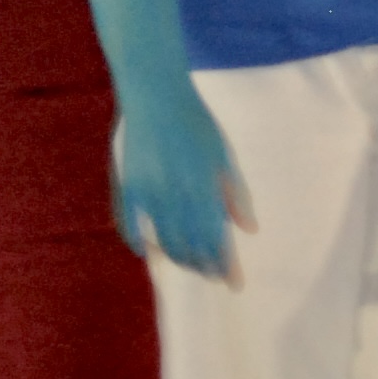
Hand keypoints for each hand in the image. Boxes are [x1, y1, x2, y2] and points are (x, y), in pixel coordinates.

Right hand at [112, 87, 254, 282]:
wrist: (155, 95)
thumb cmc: (196, 123)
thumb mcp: (224, 156)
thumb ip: (237, 194)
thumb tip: (250, 230)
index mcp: (204, 189)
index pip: (217, 240)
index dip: (225, 265)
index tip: (234, 283)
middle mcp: (176, 197)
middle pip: (190, 247)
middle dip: (203, 267)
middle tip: (214, 275)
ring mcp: (148, 194)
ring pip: (163, 242)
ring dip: (178, 259)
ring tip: (190, 265)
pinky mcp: (127, 188)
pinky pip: (129, 226)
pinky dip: (139, 243)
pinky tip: (149, 252)